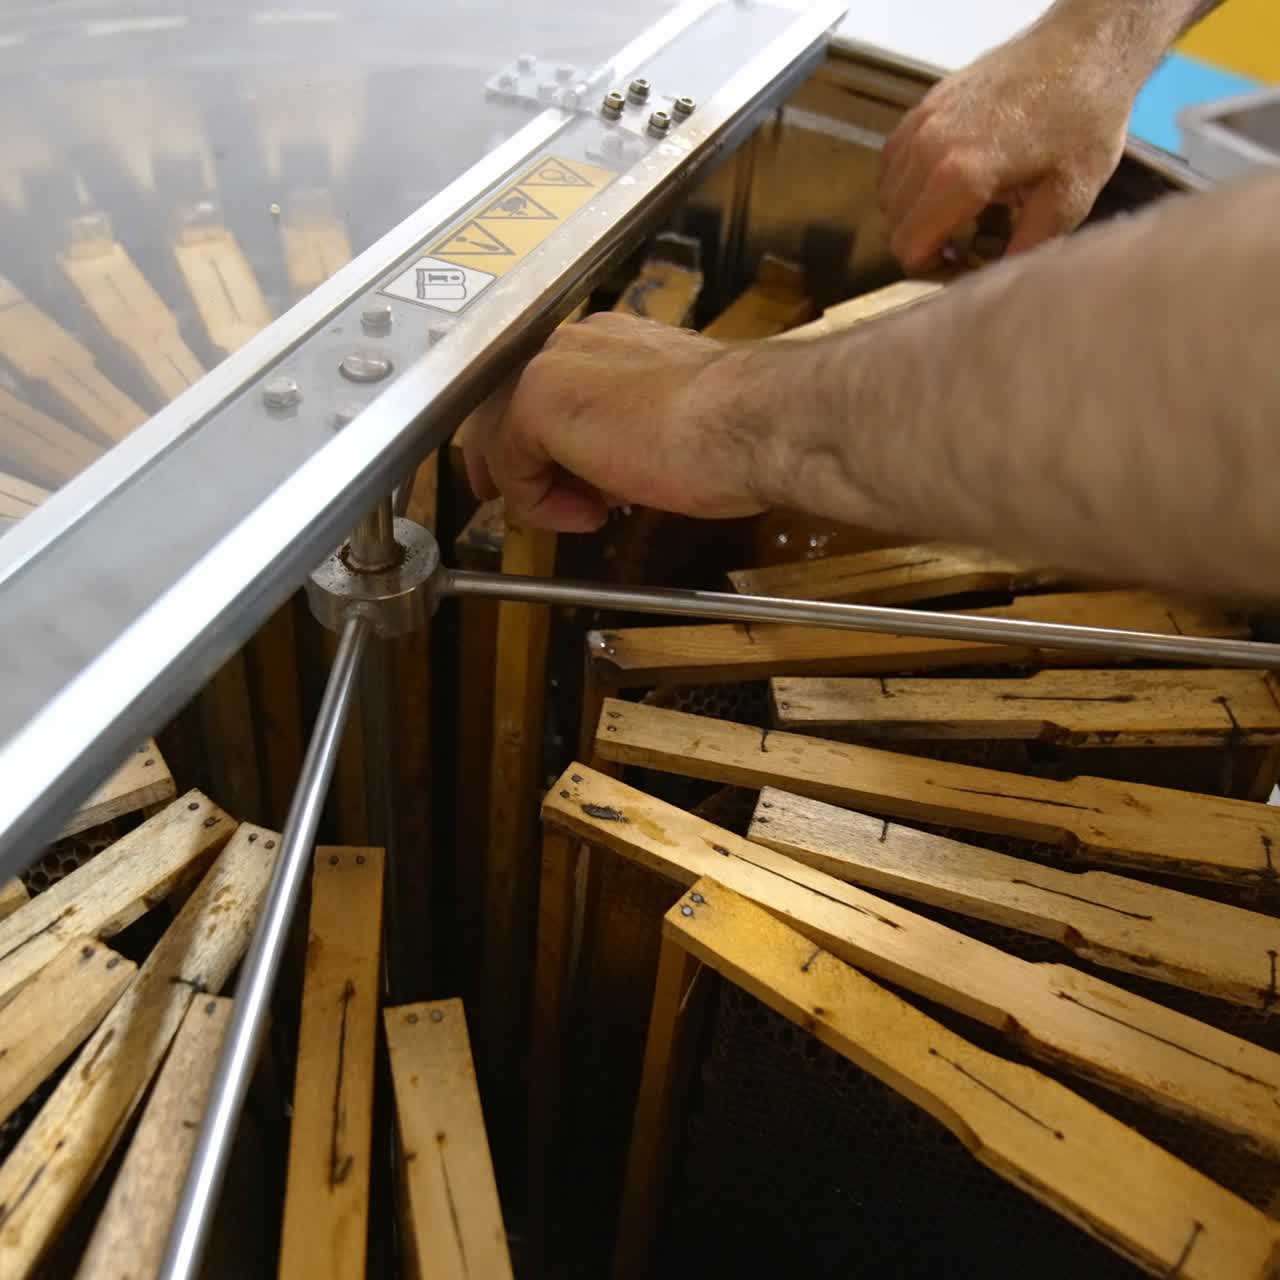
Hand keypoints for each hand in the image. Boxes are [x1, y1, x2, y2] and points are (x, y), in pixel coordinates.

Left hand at [459, 313, 769, 531]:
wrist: (753, 421)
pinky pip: (512, 465)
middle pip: (507, 404)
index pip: (546, 389)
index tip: (540, 480)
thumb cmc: (737, 430)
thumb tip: (603, 479)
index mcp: (609, 342)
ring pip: (503, 434)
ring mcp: (551, 365)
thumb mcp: (669, 431)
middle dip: (508, 462)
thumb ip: (623, 440)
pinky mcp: (538, 399)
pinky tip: (588, 516)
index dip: (534, 440)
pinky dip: (539, 503)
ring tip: (583, 516)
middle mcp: (575, 342)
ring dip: (533, 488)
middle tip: (514, 503)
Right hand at [879, 28, 1134, 271]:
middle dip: (923, 244)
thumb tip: (997, 286)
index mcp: (960, 175)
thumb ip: (1025, 249)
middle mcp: (928, 148)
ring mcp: (922, 123)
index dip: (931, 270)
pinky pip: (893, 162)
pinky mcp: (924, 106)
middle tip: (964, 243)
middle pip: (893, 226)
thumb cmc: (1083, 117)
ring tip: (957, 212)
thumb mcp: (1068, 198)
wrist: (1086, 47)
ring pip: (887, 196)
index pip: (909, 247)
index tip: (961, 265)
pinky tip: (946, 182)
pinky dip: (909, 183)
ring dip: (914, 214)